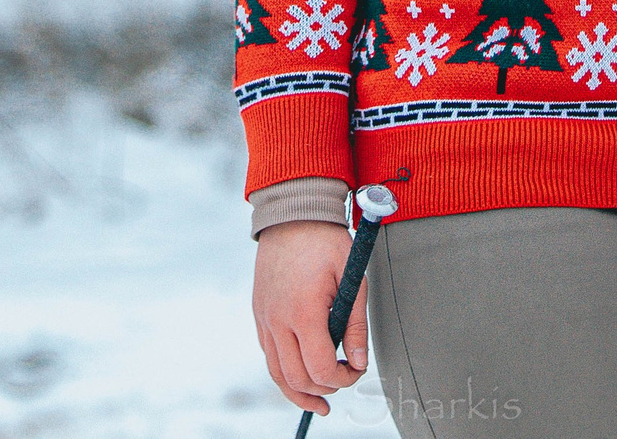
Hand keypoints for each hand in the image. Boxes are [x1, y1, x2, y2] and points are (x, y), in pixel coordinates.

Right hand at [253, 219, 367, 414]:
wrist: (292, 214)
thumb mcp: (352, 279)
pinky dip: (284, 372)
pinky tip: (301, 375)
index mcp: (303, 312)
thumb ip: (355, 325)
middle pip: (296, 378)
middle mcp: (277, 321)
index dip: (342, 380)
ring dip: (299, 392)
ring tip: (320, 402)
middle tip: (343, 382)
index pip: (320, 369)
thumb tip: (357, 362)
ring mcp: (264, 319)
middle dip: (323, 390)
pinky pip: (269, 355)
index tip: (355, 371)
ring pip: (276, 373)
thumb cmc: (325, 242)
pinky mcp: (259, 314)